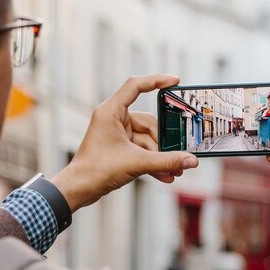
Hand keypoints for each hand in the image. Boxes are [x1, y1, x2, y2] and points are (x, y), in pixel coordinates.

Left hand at [52, 74, 198, 211]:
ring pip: (148, 140)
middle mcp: (114, 119)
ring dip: (161, 156)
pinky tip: (166, 175)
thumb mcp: (137, 163)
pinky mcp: (119, 147)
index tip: (175, 81)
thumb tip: (191, 160)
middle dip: (165, 141)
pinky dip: (153, 161)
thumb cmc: (96, 170)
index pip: (136, 86)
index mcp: (111, 111)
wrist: (79, 189)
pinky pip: (142, 150)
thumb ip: (166, 161)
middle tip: (180, 152)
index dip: (157, 80)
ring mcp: (117, 133)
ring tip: (174, 170)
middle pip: (149, 122)